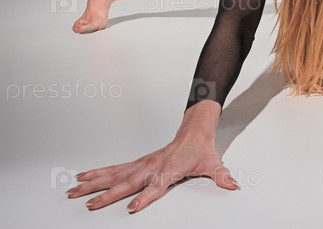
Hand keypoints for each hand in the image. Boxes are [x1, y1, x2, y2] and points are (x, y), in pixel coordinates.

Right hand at [67, 101, 235, 212]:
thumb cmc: (201, 149)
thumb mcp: (214, 163)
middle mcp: (153, 165)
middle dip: (109, 195)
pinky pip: (115, 169)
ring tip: (74, 191)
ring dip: (94, 184)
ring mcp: (143, 163)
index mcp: (170, 168)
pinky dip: (97, 173)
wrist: (194, 129)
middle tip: (91, 205)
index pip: (156, 185)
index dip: (145, 197)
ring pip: (115, 174)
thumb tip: (233, 184)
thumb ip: (222, 176)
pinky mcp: (138, 163)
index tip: (132, 208)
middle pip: (128, 182)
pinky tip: (82, 178)